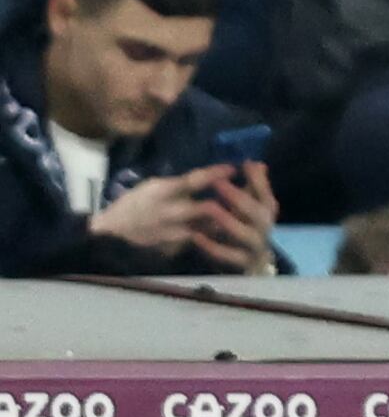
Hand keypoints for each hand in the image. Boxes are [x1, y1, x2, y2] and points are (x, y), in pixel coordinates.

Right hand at [86, 172, 226, 256]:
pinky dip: (216, 234)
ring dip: (226, 220)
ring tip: (240, 213)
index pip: (192, 180)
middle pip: (208, 208)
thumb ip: (177, 186)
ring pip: (210, 227)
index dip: (214, 174)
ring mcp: (175, 233)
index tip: (233, 168)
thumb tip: (203, 180)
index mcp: (161, 191)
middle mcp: (170, 212)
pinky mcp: (178, 248)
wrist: (115, 234)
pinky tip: (227, 231)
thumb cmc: (134, 205)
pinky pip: (204, 240)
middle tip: (245, 196)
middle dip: (228, 202)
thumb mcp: (152, 188)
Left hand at [191, 161, 278, 272]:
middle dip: (240, 197)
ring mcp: (256, 250)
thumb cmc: (242, 231)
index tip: (245, 164)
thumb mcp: (245, 208)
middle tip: (219, 183)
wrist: (250, 268)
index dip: (259, 182)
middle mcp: (264, 232)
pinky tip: (197, 236)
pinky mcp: (244, 267)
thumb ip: (252, 188)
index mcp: (265, 216)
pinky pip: (232, 258)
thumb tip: (257, 163)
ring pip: (249, 236)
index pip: (267, 196)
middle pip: (261, 215)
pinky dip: (215, 247)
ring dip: (230, 221)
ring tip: (210, 207)